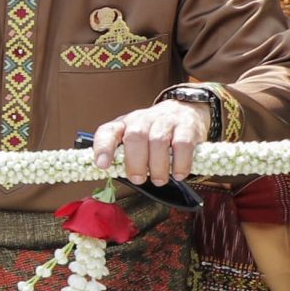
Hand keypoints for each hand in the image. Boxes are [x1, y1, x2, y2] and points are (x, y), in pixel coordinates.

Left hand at [92, 97, 210, 185]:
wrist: (182, 109)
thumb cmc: (151, 130)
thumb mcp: (132, 138)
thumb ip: (122, 154)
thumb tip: (112, 173)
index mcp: (123, 124)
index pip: (107, 132)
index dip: (103, 148)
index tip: (102, 165)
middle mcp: (142, 119)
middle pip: (135, 136)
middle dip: (135, 162)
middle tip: (138, 179)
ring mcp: (165, 121)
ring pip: (158, 141)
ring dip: (158, 166)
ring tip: (158, 180)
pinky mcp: (187, 127)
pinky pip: (183, 145)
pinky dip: (180, 163)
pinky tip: (178, 174)